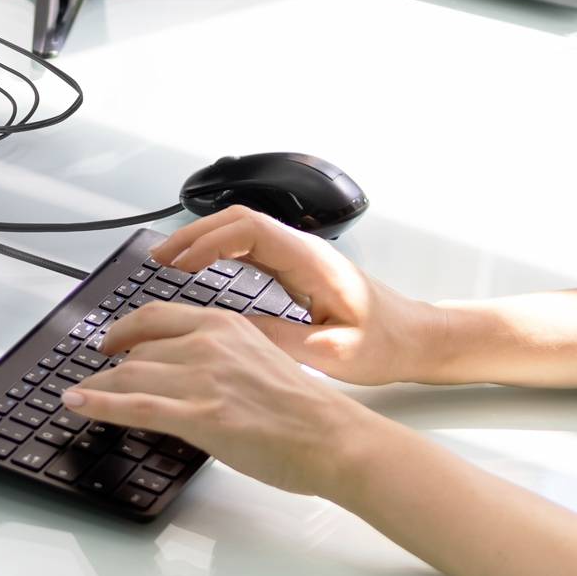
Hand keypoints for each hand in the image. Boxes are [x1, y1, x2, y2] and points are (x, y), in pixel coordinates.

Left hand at [62, 302, 373, 497]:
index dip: (124, 329)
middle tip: (93, 375)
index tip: (110, 341)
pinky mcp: (199, 416)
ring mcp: (202, 379)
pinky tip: (76, 403)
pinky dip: (97, 403)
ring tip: (79, 397)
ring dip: (97, 387)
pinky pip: (134, 405)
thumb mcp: (260, 359)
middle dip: (109, 365)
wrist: (333, 437)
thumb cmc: (306, 409)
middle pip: (138, 347)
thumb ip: (222, 356)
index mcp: (225, 325)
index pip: (157, 316)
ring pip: (130, 375)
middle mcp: (209, 343)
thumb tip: (190, 368)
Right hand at [153, 206, 430, 386]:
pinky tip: (199, 269)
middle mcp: (304, 250)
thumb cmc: (386, 344)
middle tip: (159, 258)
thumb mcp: (331, 353)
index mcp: (312, 262)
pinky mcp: (297, 269)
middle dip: (194, 235)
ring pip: (241, 231)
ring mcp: (299, 256)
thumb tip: (229, 330)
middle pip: (238, 221)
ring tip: (168, 261)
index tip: (179, 265)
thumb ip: (280, 340)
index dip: (208, 241)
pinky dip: (219, 252)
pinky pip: (250, 248)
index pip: (250, 230)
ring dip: (203, 241)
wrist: (417, 338)